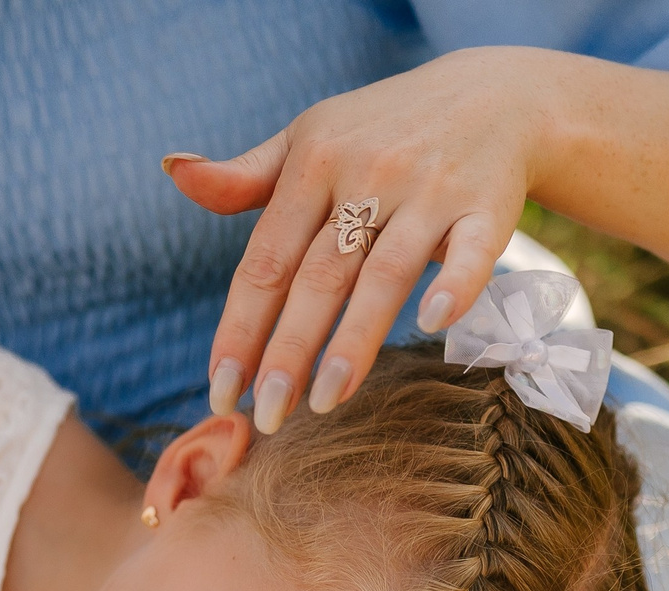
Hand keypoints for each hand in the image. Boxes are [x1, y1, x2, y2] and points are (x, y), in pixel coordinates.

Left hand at [167, 47, 542, 432]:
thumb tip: (175, 171)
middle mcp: (367, 174)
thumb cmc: (383, 131)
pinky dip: (453, 287)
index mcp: (314, 163)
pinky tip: (429, 325)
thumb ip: (247, 175)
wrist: (493, 96)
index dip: (240, 328)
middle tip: (265, 416)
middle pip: (318, 277)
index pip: (265, 261)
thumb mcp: (311, 138)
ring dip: (354, 342)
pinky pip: (470, 253)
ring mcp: (429, 191)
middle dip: (287, 351)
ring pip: (383, 275)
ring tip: (323, 402)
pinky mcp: (487, 207)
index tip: (220, 390)